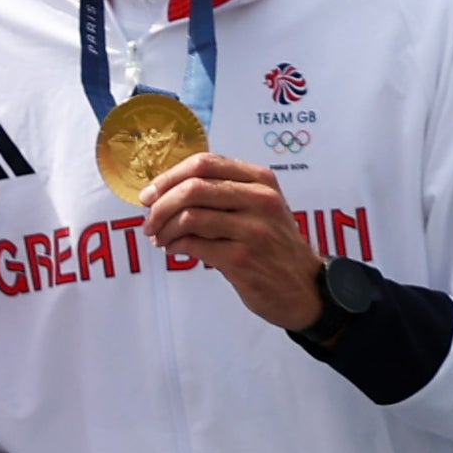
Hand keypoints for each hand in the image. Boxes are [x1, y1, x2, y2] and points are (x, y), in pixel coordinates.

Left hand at [138, 150, 327, 328]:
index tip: (149, 194)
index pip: (204, 163)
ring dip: (164, 228)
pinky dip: (175, 246)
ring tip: (159, 238)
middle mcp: (260, 200)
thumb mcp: (260, 207)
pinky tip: (173, 250)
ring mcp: (253, 229)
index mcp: (260, 180)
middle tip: (148, 220)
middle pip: (193, 187)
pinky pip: (194, 244)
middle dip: (160, 204)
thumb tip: (165, 189)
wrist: (304, 288)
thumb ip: (223, 191)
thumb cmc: (273, 245)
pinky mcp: (243, 258)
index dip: (169, 176)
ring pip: (190, 216)